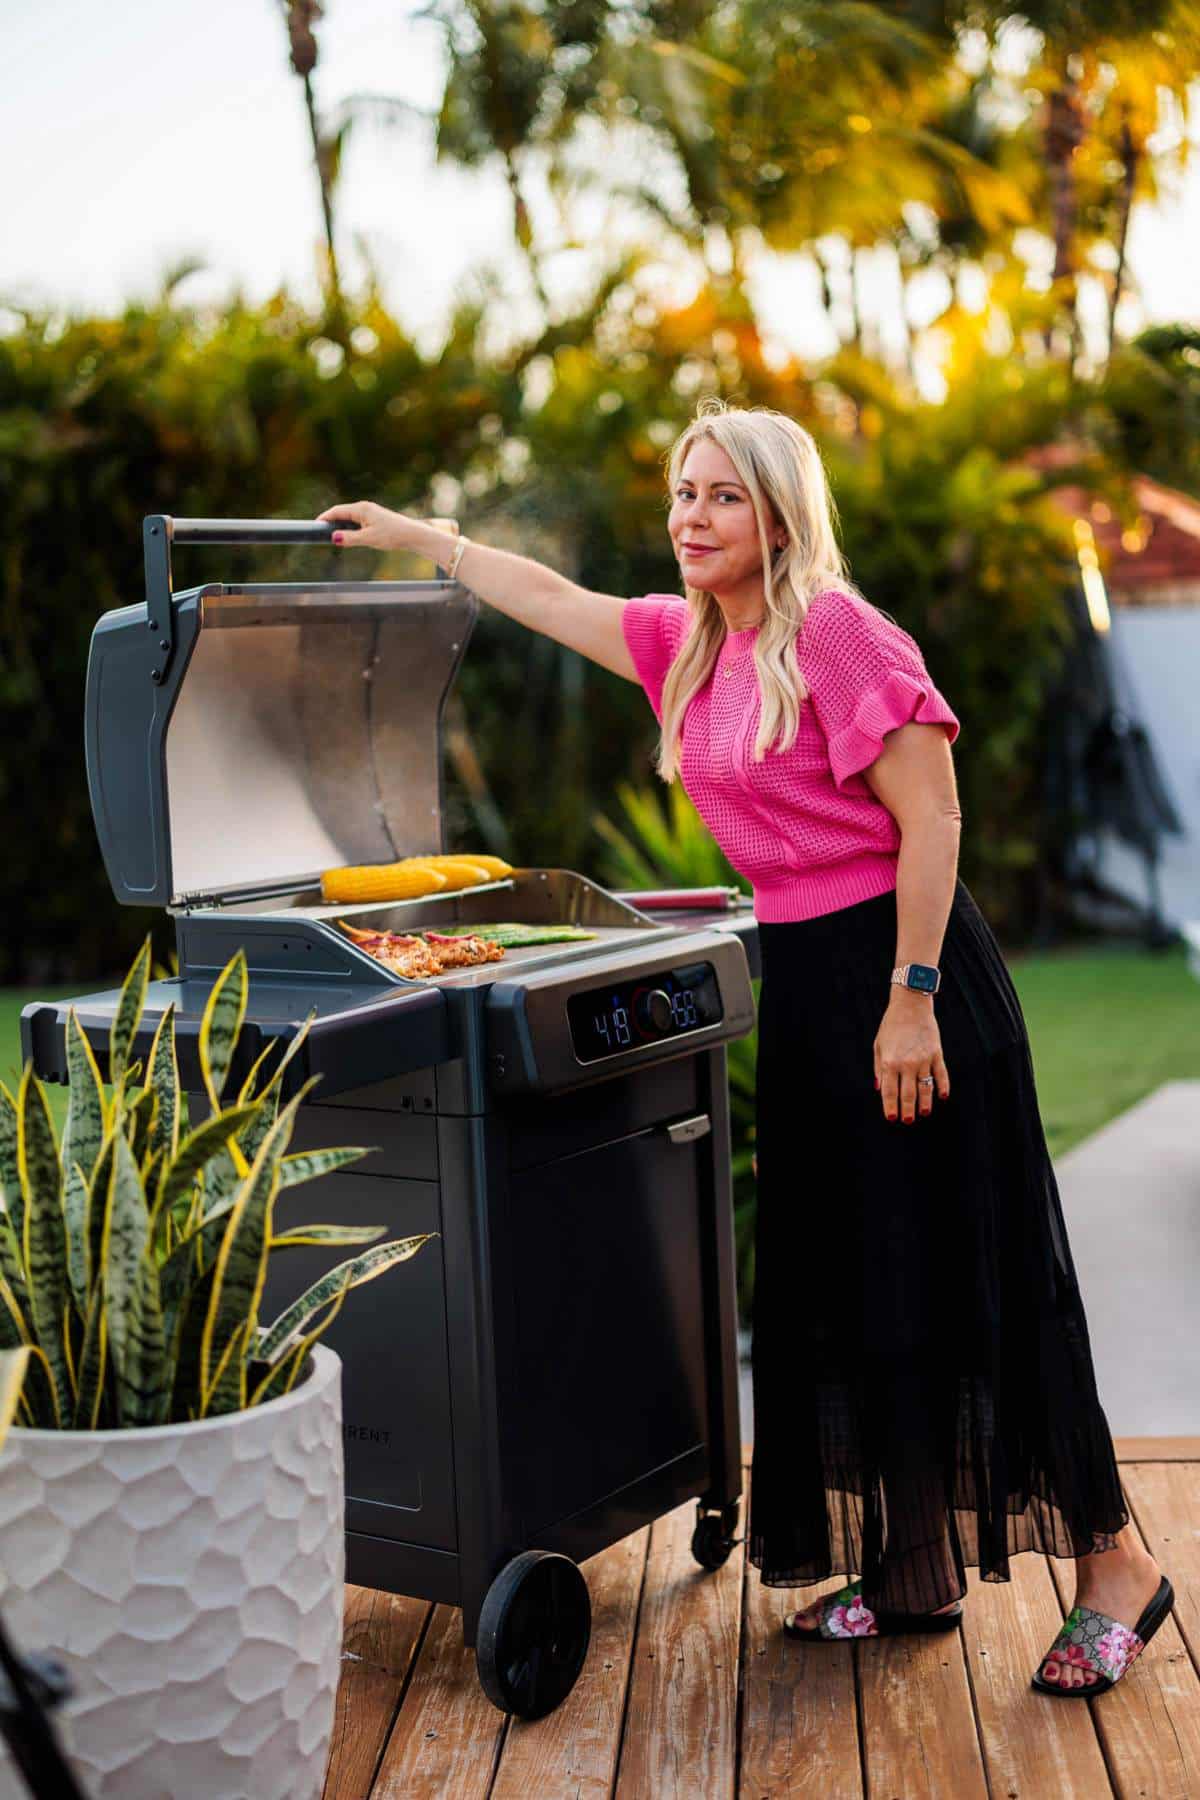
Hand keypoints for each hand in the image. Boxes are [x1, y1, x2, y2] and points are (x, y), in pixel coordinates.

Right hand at [316, 500, 413, 550]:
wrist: (412, 534)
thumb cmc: (392, 535)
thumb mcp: (369, 539)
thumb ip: (350, 539)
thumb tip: (334, 538)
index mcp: (361, 509)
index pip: (337, 511)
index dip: (324, 518)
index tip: (314, 525)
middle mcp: (364, 507)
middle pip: (341, 513)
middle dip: (330, 521)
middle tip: (319, 532)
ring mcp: (369, 512)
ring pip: (349, 518)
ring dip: (340, 525)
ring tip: (331, 536)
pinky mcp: (374, 519)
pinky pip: (356, 521)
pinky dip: (349, 527)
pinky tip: (348, 536)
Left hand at [873, 991, 949, 1123]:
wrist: (911, 1005)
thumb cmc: (891, 1025)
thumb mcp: (878, 1045)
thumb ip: (878, 1068)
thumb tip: (879, 1089)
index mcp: (889, 1062)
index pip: (889, 1091)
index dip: (890, 1107)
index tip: (892, 1118)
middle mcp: (907, 1064)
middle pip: (908, 1094)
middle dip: (907, 1110)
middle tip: (908, 1120)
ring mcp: (924, 1060)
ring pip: (925, 1088)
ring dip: (925, 1103)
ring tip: (924, 1113)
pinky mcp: (937, 1054)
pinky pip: (942, 1075)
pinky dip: (943, 1087)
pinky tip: (942, 1096)